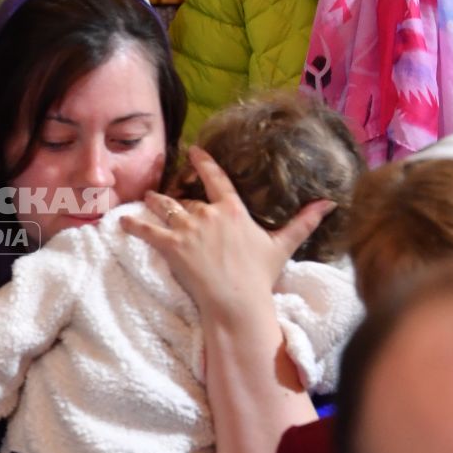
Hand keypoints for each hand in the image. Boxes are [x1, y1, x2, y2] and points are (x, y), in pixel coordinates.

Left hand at [121, 148, 330, 319]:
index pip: (216, 178)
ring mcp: (188, 229)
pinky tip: (122, 222)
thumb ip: (304, 221)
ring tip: (146, 198)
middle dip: (175, 196)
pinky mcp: (171, 246)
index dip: (203, 163)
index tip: (193, 151)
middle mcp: (208, 213)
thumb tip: (330, 204)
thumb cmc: (259, 276)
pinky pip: (148, 231)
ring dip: (154, 202)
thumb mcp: (283, 245)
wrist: (237, 301)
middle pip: (186, 198)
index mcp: (233, 209)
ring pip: (165, 208)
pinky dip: (134, 225)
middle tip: (163, 192)